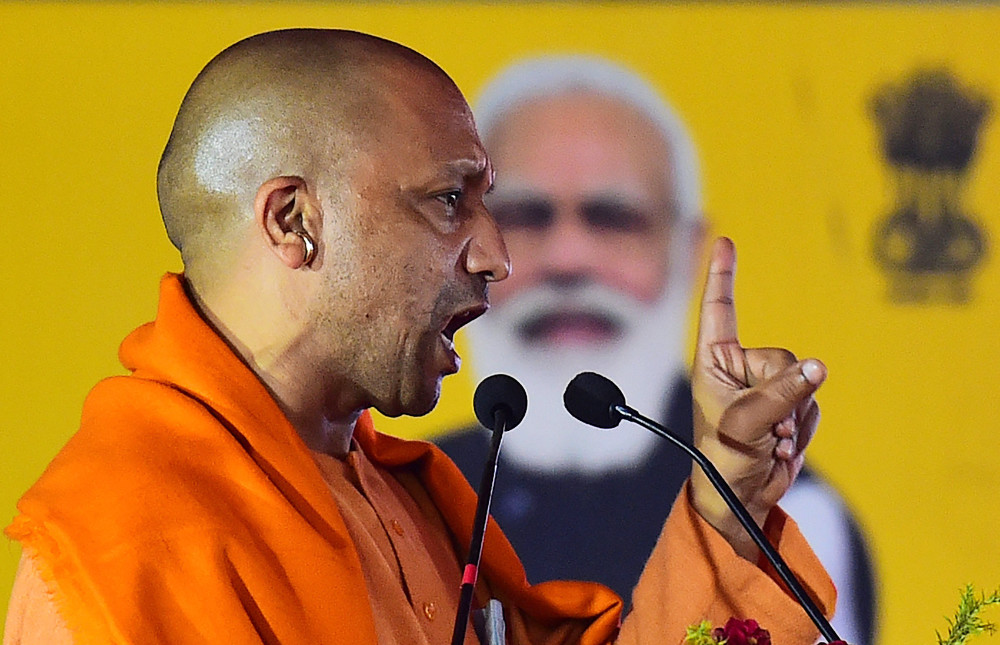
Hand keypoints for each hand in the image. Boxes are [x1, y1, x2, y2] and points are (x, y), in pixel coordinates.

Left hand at [689, 237, 826, 558]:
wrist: (742, 497)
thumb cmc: (723, 459)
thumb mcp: (745, 425)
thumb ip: (781, 393)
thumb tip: (818, 367)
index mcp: (714, 362)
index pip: (720, 311)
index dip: (723, 275)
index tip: (724, 240)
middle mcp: (740, 367)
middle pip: (784, 358)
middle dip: (782, 395)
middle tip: (762, 429)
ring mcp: (766, 386)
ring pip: (805, 382)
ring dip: (792, 418)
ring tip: (766, 440)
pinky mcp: (789, 405)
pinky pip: (812, 403)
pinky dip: (801, 428)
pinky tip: (779, 445)